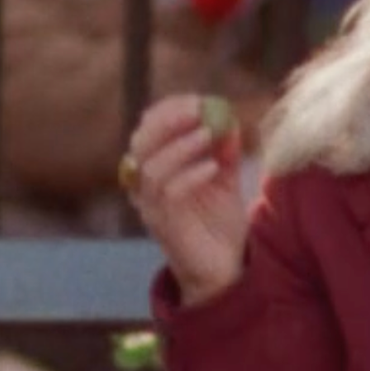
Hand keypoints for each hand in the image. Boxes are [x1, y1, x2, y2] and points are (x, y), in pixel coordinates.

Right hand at [123, 94, 250, 306]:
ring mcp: (150, 207)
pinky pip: (168, 193)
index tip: (197, 100)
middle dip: (168, 121)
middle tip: (198, 110)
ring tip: (209, 135)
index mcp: (155, 170)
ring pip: (151, 167)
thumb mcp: (226, 182)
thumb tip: (228, 119)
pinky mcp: (163, 225)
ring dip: (180, 145)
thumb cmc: (219, 225)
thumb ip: (225, 152)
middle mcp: (144, 187)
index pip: (147, 130)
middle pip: (141, 143)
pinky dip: (190, 174)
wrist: (224, 270)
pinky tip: (213, 167)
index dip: (168, 111)